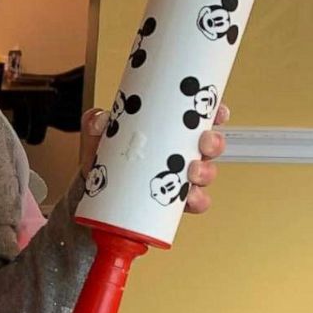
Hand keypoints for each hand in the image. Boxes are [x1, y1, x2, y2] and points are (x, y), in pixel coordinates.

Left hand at [79, 103, 229, 213]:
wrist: (95, 186)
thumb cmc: (104, 154)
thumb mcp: (98, 132)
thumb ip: (96, 121)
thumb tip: (101, 120)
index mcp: (169, 130)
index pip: (200, 118)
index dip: (215, 112)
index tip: (218, 111)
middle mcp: (180, 152)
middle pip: (211, 145)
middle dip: (214, 142)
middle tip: (203, 142)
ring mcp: (180, 177)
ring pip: (207, 173)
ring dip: (206, 171)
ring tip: (192, 171)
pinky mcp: (174, 200)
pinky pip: (196, 201)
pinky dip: (197, 201)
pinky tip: (189, 198)